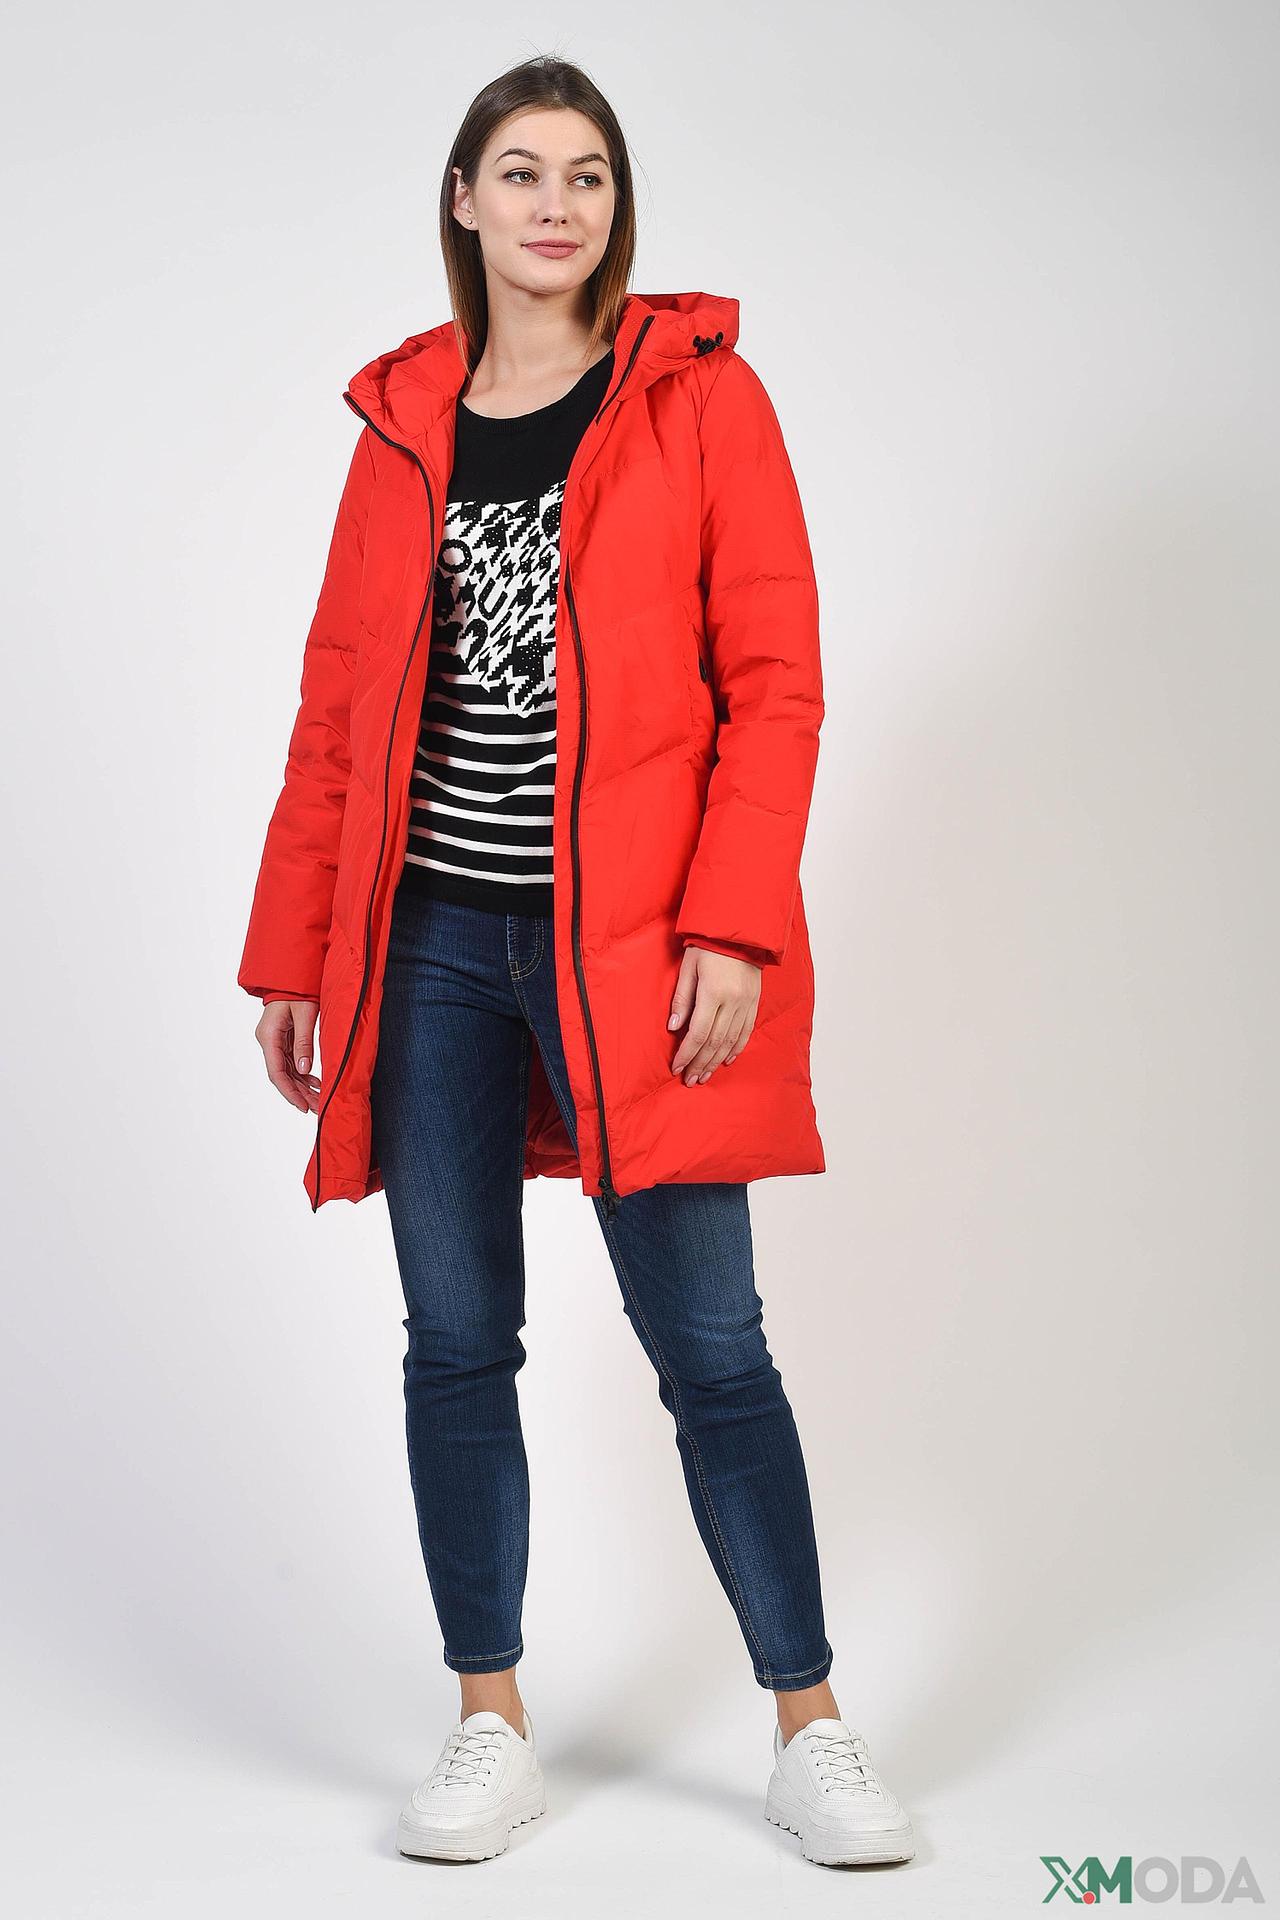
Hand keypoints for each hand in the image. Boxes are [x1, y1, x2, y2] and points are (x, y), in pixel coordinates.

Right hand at [255, 1000, 321, 1112]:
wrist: (292, 975)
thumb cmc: (298, 990)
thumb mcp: (305, 1015)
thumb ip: (304, 1043)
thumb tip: (304, 1070)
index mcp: (269, 1036)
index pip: (277, 1072)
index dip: (290, 1092)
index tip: (302, 1107)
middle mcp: (268, 1041)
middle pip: (281, 1075)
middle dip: (299, 1093)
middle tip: (316, 1108)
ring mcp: (273, 1040)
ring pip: (286, 1070)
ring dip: (301, 1086)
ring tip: (317, 1099)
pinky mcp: (281, 1039)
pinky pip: (290, 1061)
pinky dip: (302, 1073)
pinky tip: (314, 1082)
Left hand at [668, 946, 760, 1083]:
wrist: (740, 931)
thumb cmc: (708, 945)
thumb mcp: (688, 968)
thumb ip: (682, 998)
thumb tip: (675, 1028)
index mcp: (713, 992)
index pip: (698, 1032)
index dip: (687, 1053)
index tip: (676, 1067)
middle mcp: (732, 1002)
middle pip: (714, 1042)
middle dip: (700, 1063)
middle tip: (689, 1080)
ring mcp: (746, 1003)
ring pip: (731, 1041)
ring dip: (716, 1061)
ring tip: (704, 1075)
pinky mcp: (755, 1002)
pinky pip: (746, 1031)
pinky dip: (736, 1048)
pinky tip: (726, 1060)